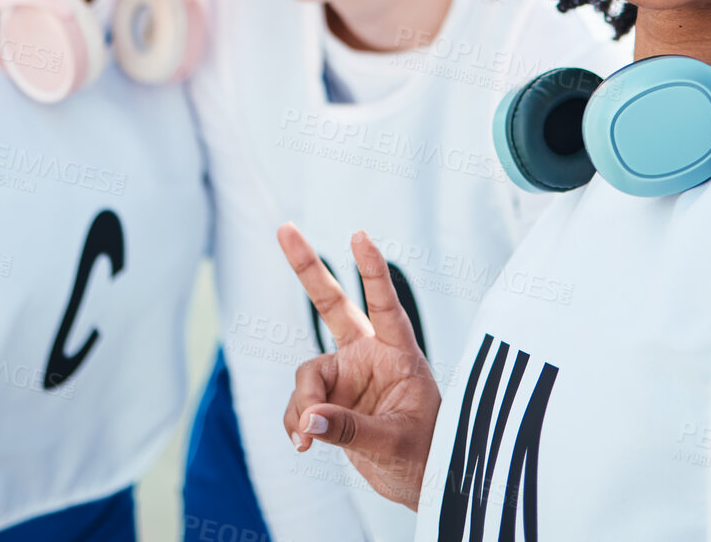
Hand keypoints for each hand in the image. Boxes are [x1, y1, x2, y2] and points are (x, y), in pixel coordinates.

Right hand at [280, 225, 440, 511]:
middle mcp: (369, 356)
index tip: (359, 235)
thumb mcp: (393, 441)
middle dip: (307, 268)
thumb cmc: (425, 453)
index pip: (385, 304)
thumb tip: (307, 420)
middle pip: (332, 304)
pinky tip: (303, 444)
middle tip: (284, 228)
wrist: (421, 481)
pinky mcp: (330, 401)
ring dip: (302, 405)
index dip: (373, 270)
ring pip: (308, 376)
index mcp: (399, 352)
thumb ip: (349, 429)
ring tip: (307, 440)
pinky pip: (301, 405)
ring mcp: (346, 376)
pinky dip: (296, 423)